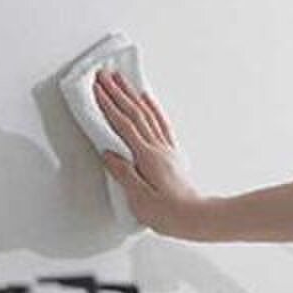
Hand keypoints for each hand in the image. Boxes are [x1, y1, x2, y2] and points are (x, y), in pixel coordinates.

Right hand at [93, 69, 210, 238]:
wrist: (196, 218)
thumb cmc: (168, 213)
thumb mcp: (139, 198)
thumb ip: (123, 173)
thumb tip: (107, 154)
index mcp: (147, 158)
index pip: (124, 126)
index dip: (109, 106)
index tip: (96, 89)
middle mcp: (158, 148)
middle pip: (135, 113)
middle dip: (118, 92)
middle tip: (105, 74)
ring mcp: (166, 149)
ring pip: (147, 114)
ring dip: (132, 95)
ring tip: (122, 79)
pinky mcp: (171, 153)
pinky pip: (160, 123)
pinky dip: (152, 107)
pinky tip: (147, 99)